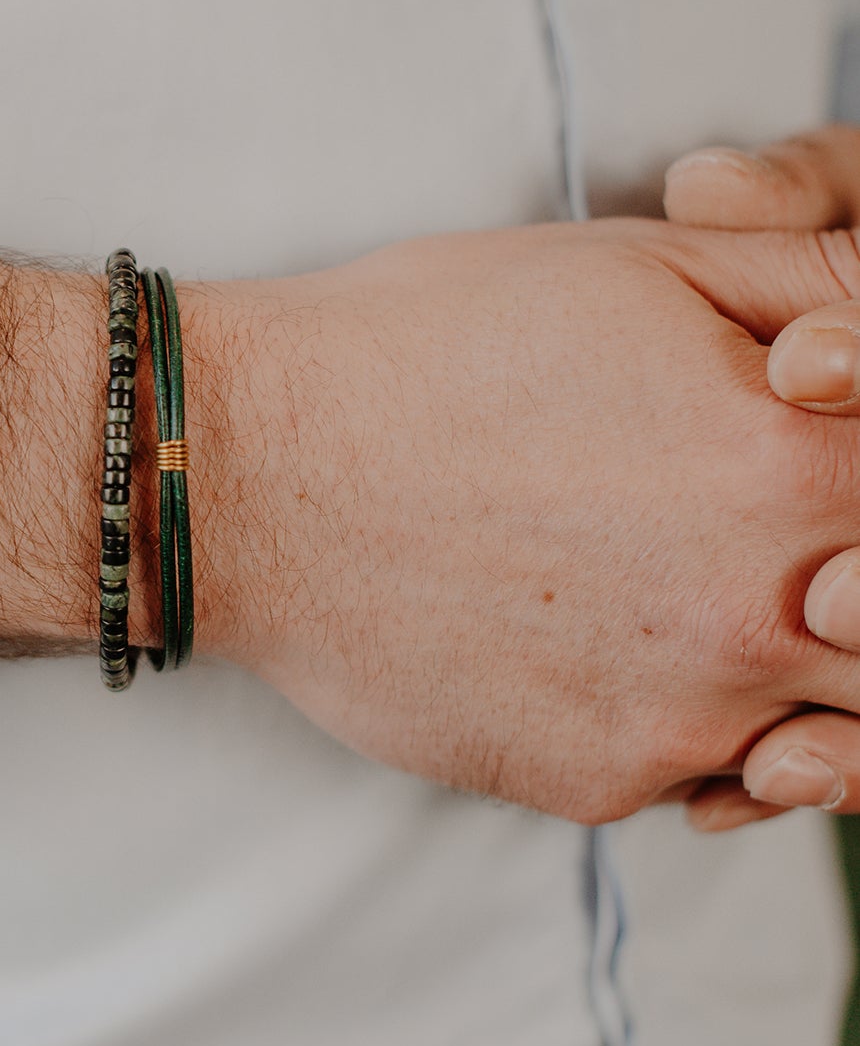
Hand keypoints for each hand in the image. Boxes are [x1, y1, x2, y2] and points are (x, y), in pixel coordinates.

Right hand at [215, 219, 859, 823]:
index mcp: (799, 470)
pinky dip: (671, 718)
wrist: (246, 473)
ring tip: (687, 600)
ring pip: (821, 737)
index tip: (814, 492)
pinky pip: (692, 774)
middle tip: (782, 563)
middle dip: (850, 597)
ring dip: (790, 680)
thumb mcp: (648, 263)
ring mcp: (679, 722)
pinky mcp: (591, 782)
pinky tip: (589, 642)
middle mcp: (764, 619)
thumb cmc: (425, 351)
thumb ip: (826, 282)